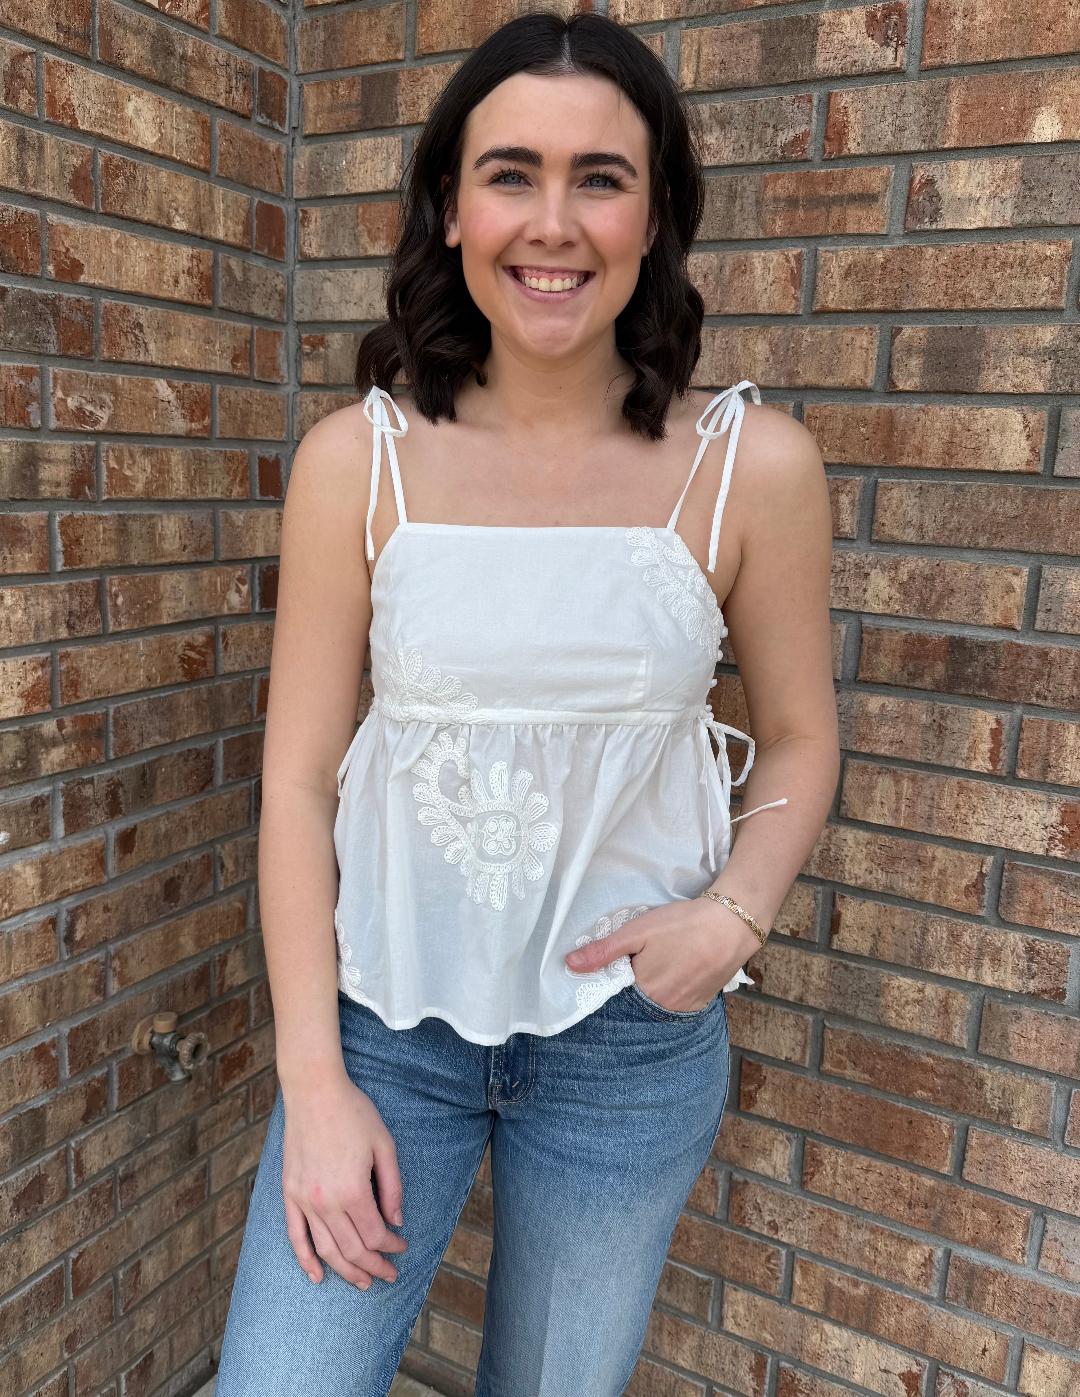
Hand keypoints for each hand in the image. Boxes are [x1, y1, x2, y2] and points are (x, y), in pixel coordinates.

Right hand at [281, 1073, 407, 1289]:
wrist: (314, 1091)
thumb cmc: (353, 1113)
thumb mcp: (384, 1145)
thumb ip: (392, 1187)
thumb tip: (396, 1221)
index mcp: (353, 1190)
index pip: (375, 1234)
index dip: (391, 1246)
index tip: (402, 1246)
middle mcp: (326, 1202)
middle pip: (352, 1249)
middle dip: (374, 1266)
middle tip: (388, 1276)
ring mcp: (304, 1200)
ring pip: (326, 1249)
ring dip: (346, 1270)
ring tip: (363, 1282)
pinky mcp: (289, 1193)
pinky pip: (295, 1235)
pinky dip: (306, 1260)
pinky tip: (317, 1276)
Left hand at [564, 897, 760, 1012]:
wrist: (731, 924)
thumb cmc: (682, 925)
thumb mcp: (637, 932)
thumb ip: (604, 951)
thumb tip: (569, 964)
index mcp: (644, 992)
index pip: (618, 994)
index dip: (616, 978)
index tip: (620, 963)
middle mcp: (664, 1007)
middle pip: (639, 1000)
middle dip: (636, 982)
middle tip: (645, 957)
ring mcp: (685, 1007)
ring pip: (659, 1002)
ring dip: (655, 987)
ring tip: (664, 960)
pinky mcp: (702, 1003)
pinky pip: (679, 1002)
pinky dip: (674, 989)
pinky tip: (678, 969)